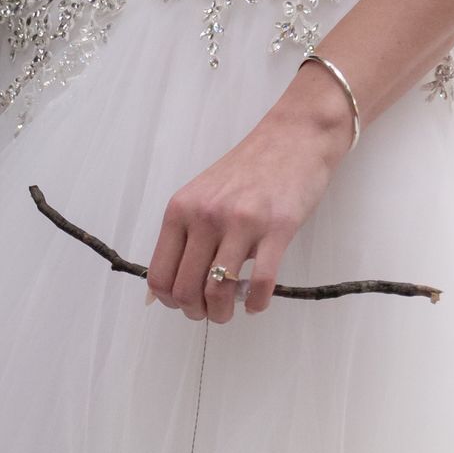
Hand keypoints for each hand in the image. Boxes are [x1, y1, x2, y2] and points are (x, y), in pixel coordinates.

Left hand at [147, 66, 354, 321]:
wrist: (293, 138)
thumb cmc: (249, 170)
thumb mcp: (202, 196)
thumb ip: (184, 235)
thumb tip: (164, 288)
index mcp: (181, 209)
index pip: (160, 274)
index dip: (170, 301)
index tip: (184, 303)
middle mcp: (205, 216)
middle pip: (186, 289)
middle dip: (197, 312)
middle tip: (210, 312)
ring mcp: (241, 223)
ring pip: (218, 291)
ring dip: (223, 313)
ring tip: (231, 312)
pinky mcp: (277, 229)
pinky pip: (259, 283)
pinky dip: (256, 303)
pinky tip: (256, 303)